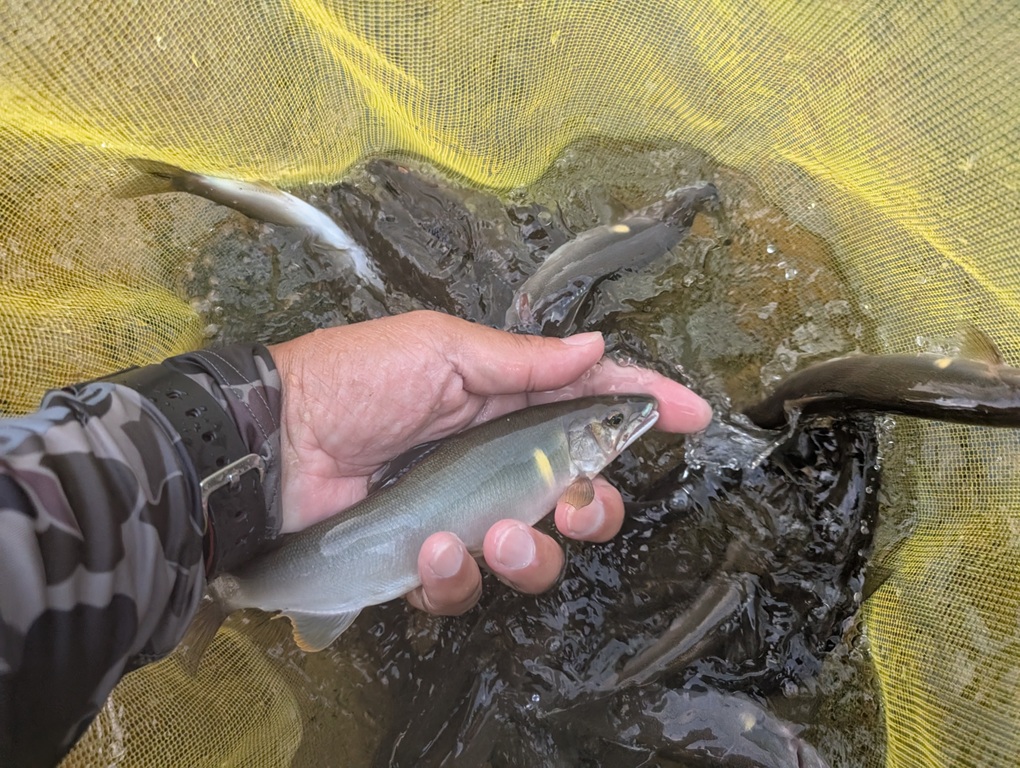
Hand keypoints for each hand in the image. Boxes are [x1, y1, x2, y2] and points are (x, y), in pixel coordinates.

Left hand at [268, 310, 711, 614]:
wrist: (272, 445)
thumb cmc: (352, 380)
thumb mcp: (440, 349)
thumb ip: (523, 361)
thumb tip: (597, 346)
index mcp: (503, 400)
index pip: (590, 401)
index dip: (644, 406)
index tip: (694, 414)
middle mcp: (493, 459)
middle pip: (579, 495)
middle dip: (593, 507)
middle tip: (576, 505)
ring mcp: (460, 514)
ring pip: (532, 554)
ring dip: (526, 553)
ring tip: (491, 535)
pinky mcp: (424, 561)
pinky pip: (464, 586)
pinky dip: (454, 575)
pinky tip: (428, 551)